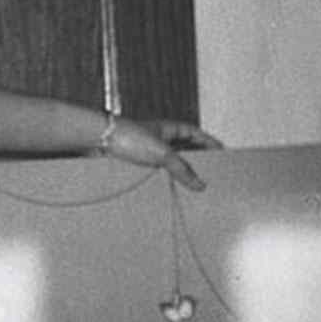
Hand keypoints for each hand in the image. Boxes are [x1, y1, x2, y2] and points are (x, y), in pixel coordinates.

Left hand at [102, 115, 222, 189]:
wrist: (97, 142)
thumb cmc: (127, 137)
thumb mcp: (161, 153)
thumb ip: (182, 169)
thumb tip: (200, 185)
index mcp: (169, 129)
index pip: (196, 135)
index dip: (210, 144)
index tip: (223, 155)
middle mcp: (160, 139)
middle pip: (185, 151)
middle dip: (197, 163)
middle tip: (212, 177)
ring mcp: (148, 153)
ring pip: (170, 165)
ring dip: (180, 176)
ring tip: (193, 191)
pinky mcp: (137, 165)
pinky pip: (156, 175)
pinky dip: (164, 183)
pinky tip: (170, 193)